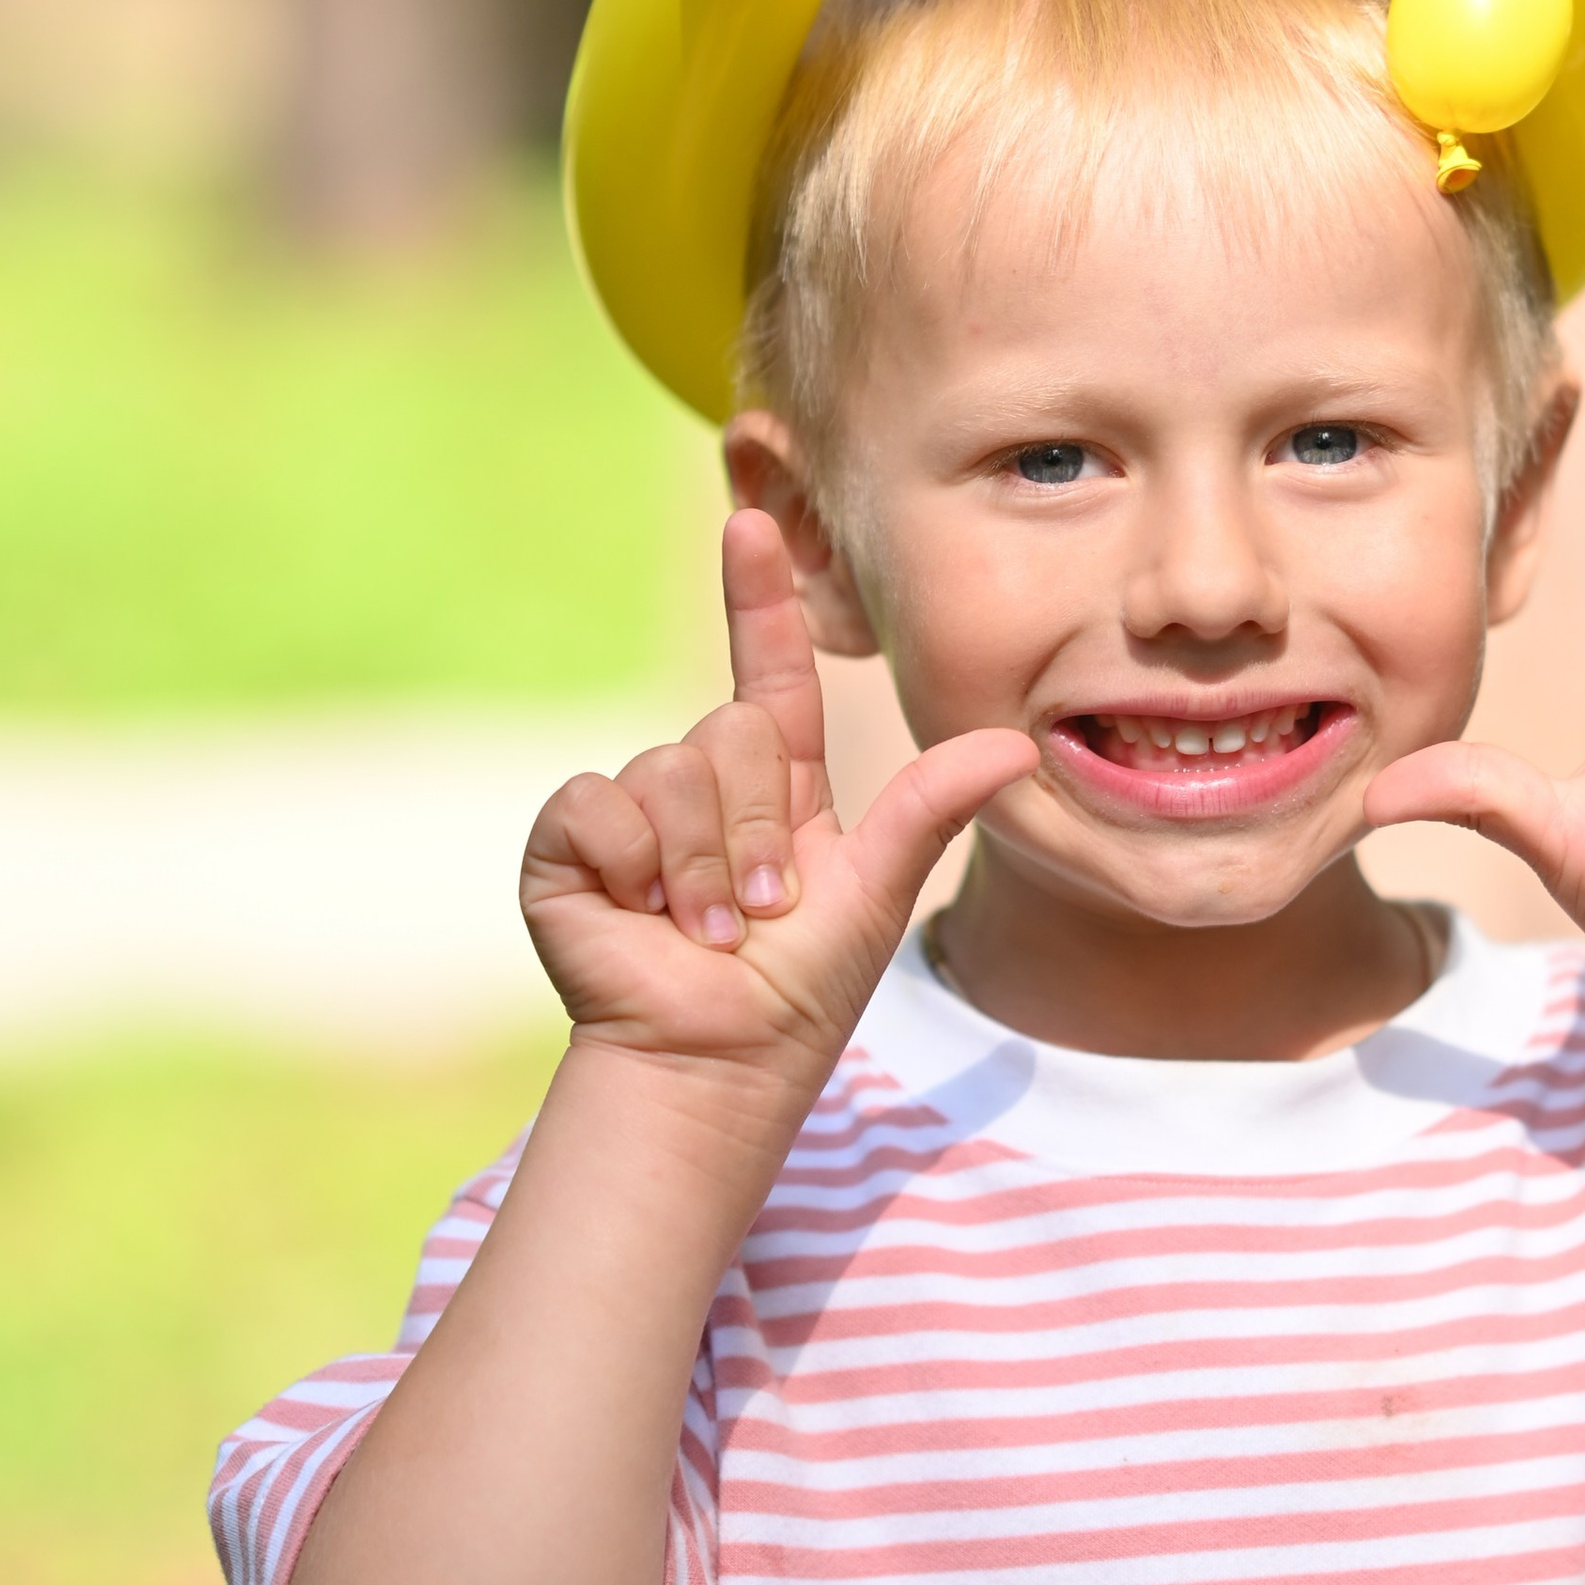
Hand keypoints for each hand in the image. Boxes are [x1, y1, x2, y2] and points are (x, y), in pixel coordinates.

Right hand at [521, 510, 1036, 1087]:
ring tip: (710, 930)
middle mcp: (702, 783)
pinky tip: (640, 914)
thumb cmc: (799, 993)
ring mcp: (631, 811)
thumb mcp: (877, 890)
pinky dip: (631, 864)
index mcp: (777, 784)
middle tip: (762, 911)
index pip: (767, 672)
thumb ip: (932, 806)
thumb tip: (1016, 742)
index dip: (756, 597)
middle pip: (732, 729)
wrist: (717, 1063)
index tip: (751, 521)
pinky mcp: (568, 844)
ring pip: (670, 768)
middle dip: (758, 829)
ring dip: (705, 866)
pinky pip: (597, 803)